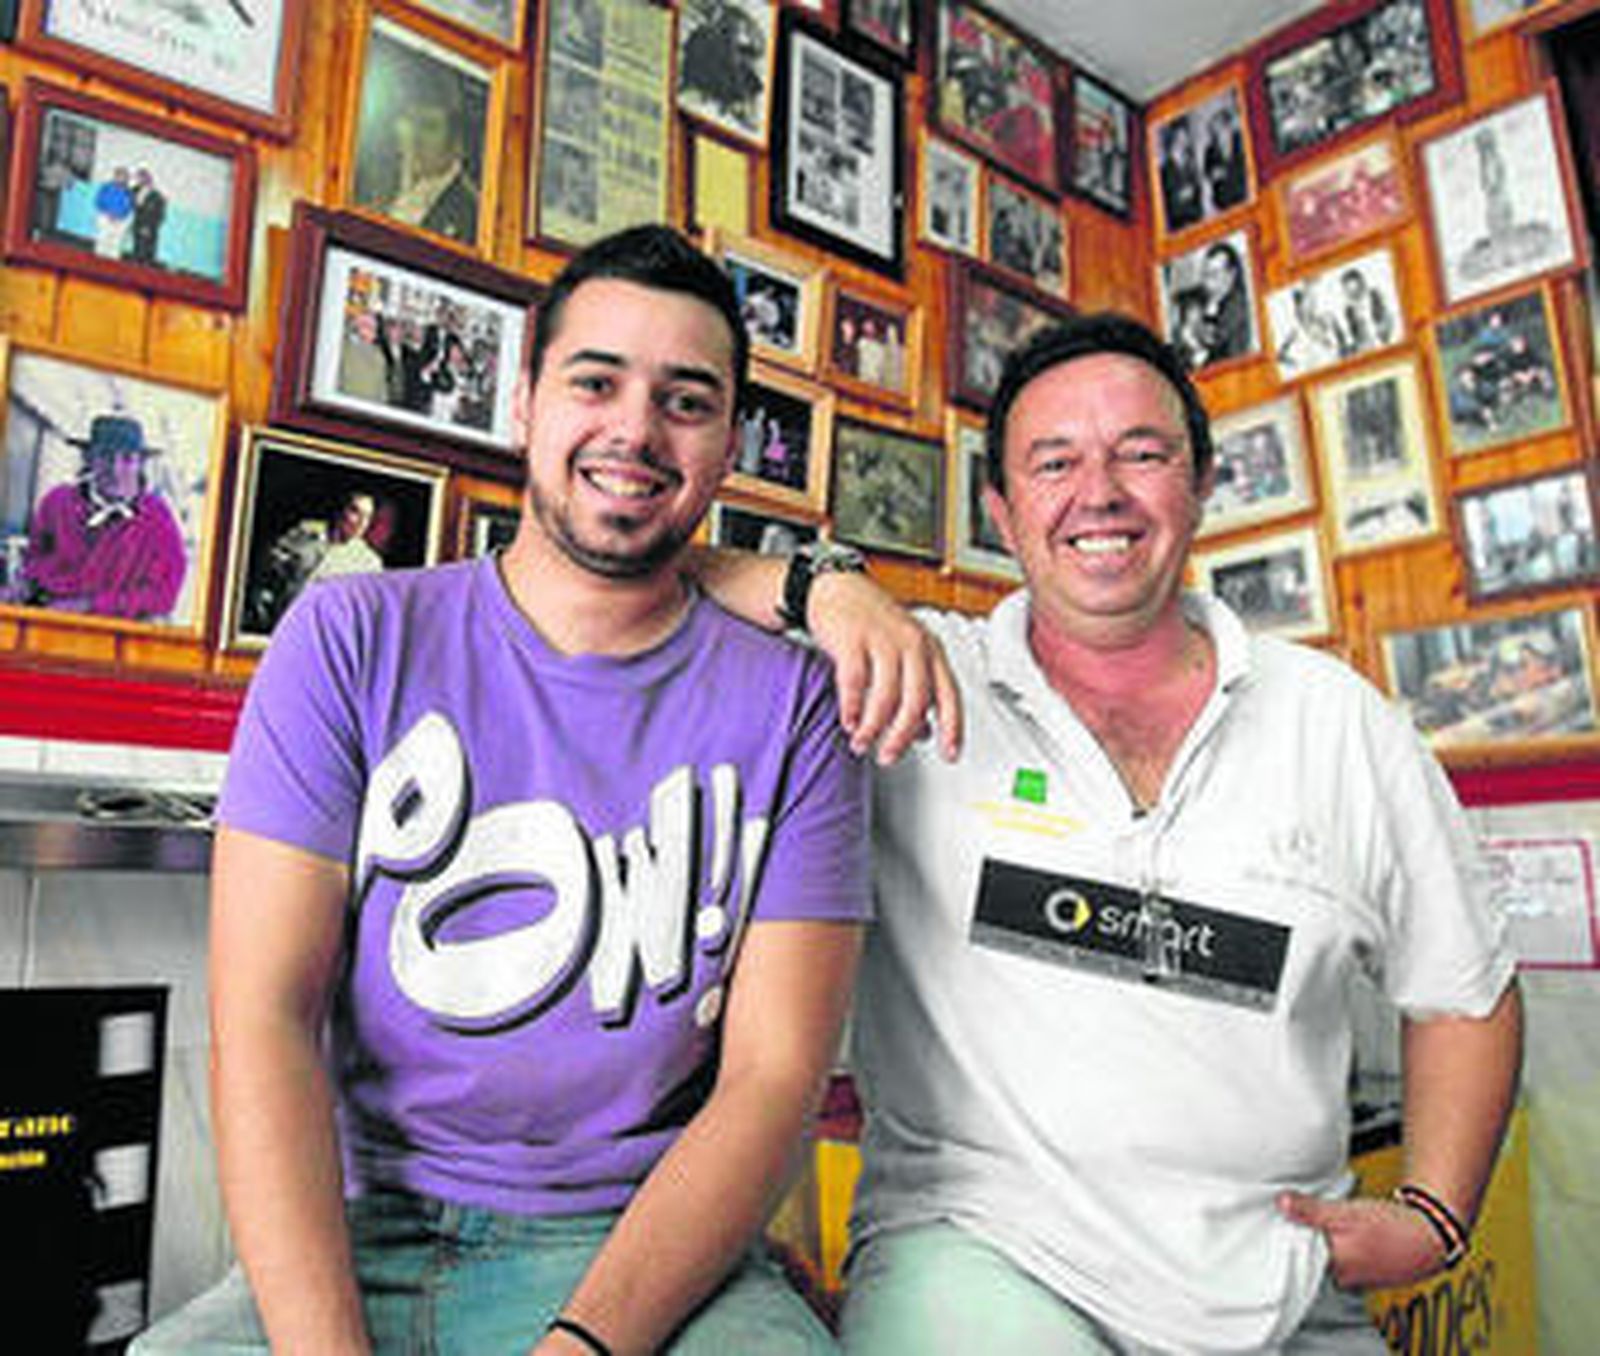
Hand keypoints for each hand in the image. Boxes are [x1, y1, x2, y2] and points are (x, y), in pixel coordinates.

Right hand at [806, 571, 961, 765]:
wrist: (837, 587)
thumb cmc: (872, 623)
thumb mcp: (904, 654)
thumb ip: (917, 691)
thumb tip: (924, 732)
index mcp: (931, 649)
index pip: (950, 694)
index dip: (953, 728)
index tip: (950, 754)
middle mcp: (912, 643)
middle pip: (916, 701)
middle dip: (901, 736)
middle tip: (888, 756)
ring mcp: (883, 639)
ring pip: (886, 695)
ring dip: (873, 727)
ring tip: (862, 742)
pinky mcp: (853, 638)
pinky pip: (855, 681)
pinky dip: (852, 707)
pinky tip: (849, 721)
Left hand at [1277, 1191, 1449, 1290]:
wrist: (1431, 1236)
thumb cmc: (1391, 1226)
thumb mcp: (1346, 1213)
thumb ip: (1312, 1211)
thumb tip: (1281, 1202)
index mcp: (1333, 1264)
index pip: (1298, 1254)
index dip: (1287, 1234)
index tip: (1277, 1219)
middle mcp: (1343, 1277)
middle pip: (1312, 1255)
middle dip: (1305, 1236)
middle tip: (1299, 1213)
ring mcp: (1357, 1277)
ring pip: (1330, 1256)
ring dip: (1326, 1239)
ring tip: (1328, 1219)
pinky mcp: (1368, 1271)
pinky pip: (1345, 1257)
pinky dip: (1342, 1243)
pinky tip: (1347, 1229)